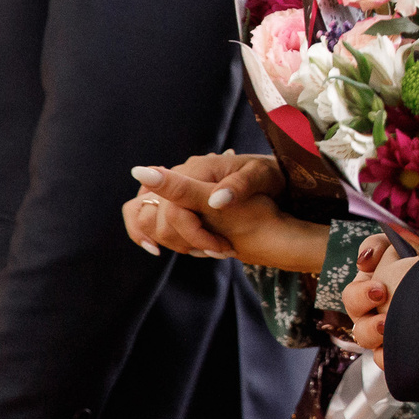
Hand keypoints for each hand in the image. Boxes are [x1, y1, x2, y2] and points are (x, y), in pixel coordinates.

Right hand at [123, 154, 319, 270]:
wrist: (273, 175)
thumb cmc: (269, 175)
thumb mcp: (261, 176)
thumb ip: (239, 186)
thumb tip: (216, 200)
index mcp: (198, 168)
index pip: (173, 206)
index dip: (190, 232)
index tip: (213, 249)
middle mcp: (181, 175)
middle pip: (151, 213)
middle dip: (181, 239)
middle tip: (216, 251)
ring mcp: (177, 187)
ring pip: (145, 216)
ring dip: (171, 240)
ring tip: (208, 250)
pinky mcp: (178, 198)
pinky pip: (151, 216)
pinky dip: (159, 235)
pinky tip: (188, 248)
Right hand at [346, 250, 418, 355]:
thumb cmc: (411, 257)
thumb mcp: (392, 244)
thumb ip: (376, 246)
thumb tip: (364, 260)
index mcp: (366, 293)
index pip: (352, 297)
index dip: (361, 295)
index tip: (380, 291)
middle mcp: (372, 317)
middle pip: (359, 328)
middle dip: (370, 325)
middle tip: (386, 320)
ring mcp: (386, 335)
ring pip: (373, 348)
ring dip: (380, 342)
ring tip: (393, 333)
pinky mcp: (401, 349)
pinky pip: (390, 361)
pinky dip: (391, 360)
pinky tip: (403, 355)